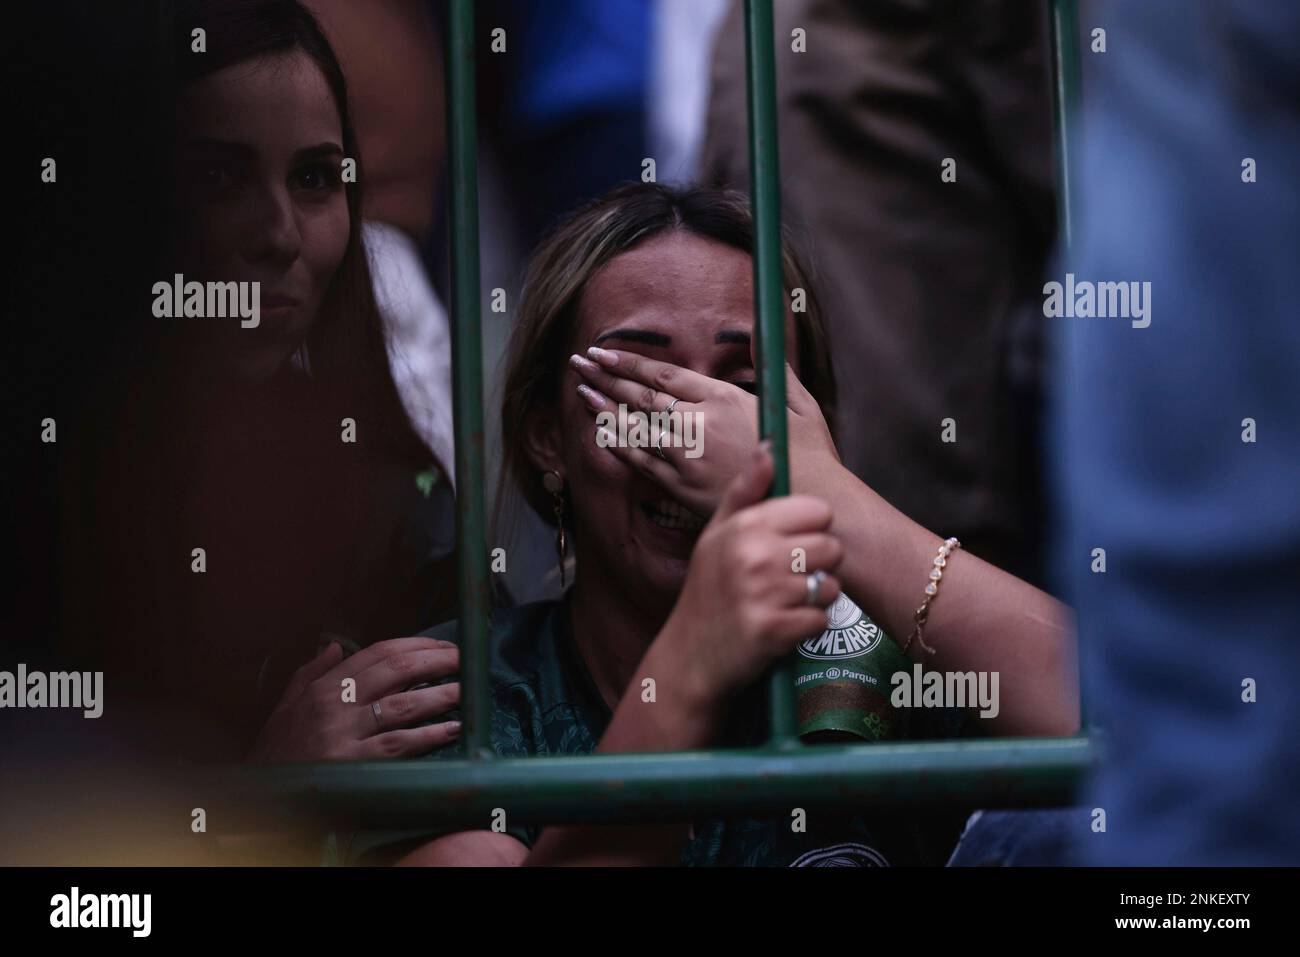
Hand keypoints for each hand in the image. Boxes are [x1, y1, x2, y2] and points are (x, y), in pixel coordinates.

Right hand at [247, 636, 460, 761]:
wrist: (253, 795)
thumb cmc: (275, 750)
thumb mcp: (286, 705)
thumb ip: (310, 672)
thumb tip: (332, 645)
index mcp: (324, 686)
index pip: (378, 653)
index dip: (415, 645)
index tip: (442, 646)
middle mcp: (336, 704)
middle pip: (396, 671)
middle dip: (435, 662)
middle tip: (463, 661)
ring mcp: (345, 734)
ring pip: (403, 706)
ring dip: (440, 696)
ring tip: (465, 692)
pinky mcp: (352, 764)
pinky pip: (398, 745)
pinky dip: (428, 736)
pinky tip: (450, 731)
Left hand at [569, 346, 840, 516]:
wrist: (810, 504)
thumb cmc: (810, 456)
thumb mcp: (799, 404)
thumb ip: (774, 368)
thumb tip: (756, 338)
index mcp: (724, 398)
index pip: (664, 374)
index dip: (629, 362)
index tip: (604, 352)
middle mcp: (700, 424)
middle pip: (642, 396)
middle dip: (607, 378)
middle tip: (578, 363)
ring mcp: (689, 457)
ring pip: (636, 428)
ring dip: (606, 409)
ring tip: (582, 392)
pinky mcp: (684, 488)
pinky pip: (643, 464)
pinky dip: (621, 447)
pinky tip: (602, 433)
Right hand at [658, 443, 842, 703]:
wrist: (690, 654)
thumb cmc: (708, 590)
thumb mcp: (716, 534)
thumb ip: (745, 491)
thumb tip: (769, 446)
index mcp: (745, 526)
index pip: (817, 511)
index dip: (812, 529)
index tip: (792, 545)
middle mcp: (754, 555)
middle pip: (832, 547)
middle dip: (818, 566)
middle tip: (789, 579)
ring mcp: (764, 594)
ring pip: (830, 584)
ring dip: (815, 597)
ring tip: (785, 602)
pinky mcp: (774, 630)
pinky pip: (820, 619)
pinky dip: (807, 627)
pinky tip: (783, 626)